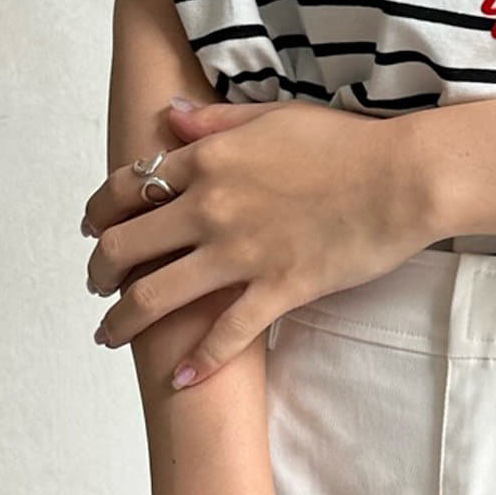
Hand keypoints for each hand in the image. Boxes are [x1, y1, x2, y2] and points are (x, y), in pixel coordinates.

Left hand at [82, 96, 439, 384]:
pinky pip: (224, 335)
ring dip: (121, 321)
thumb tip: (168, 117)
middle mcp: (210, 208)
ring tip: (109, 334)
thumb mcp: (274, 115)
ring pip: (155, 297)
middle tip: (96, 285)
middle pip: (125, 247)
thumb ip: (214, 120)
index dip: (100, 212)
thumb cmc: (346, 141)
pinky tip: (179, 380)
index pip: (128, 188)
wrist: (401, 177)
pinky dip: (197, 362)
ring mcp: (240, 253)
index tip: (94, 228)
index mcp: (207, 161)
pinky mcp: (276, 289)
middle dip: (98, 271)